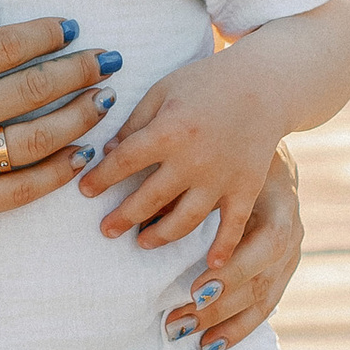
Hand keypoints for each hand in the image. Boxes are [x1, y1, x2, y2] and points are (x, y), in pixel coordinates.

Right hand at [0, 2, 112, 277]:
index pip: (1, 48)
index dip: (44, 34)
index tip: (70, 27)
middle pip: (30, 90)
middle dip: (78, 70)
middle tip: (109, 59)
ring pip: (36, 140)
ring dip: (79, 116)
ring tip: (105, 100)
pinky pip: (23, 189)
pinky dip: (58, 171)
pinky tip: (81, 152)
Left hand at [78, 48, 282, 254]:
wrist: (264, 83)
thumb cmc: (206, 82)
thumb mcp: (162, 91)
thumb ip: (135, 123)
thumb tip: (107, 152)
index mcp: (168, 131)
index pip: (123, 162)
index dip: (100, 179)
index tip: (85, 191)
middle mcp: (192, 160)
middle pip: (149, 198)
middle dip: (123, 217)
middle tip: (106, 230)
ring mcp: (220, 178)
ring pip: (184, 220)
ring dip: (160, 236)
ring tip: (142, 242)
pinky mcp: (246, 188)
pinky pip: (232, 226)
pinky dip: (222, 249)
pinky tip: (211, 267)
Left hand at [162, 142, 302, 349]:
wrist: (266, 136)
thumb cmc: (232, 149)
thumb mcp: (218, 159)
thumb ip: (193, 184)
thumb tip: (148, 210)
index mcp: (279, 201)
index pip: (267, 244)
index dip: (235, 269)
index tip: (196, 288)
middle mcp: (292, 231)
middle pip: (261, 278)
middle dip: (219, 303)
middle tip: (177, 316)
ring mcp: (290, 255)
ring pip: (261, 299)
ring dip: (222, 321)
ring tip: (182, 331)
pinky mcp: (282, 272)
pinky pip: (263, 307)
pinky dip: (237, 329)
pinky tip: (209, 346)